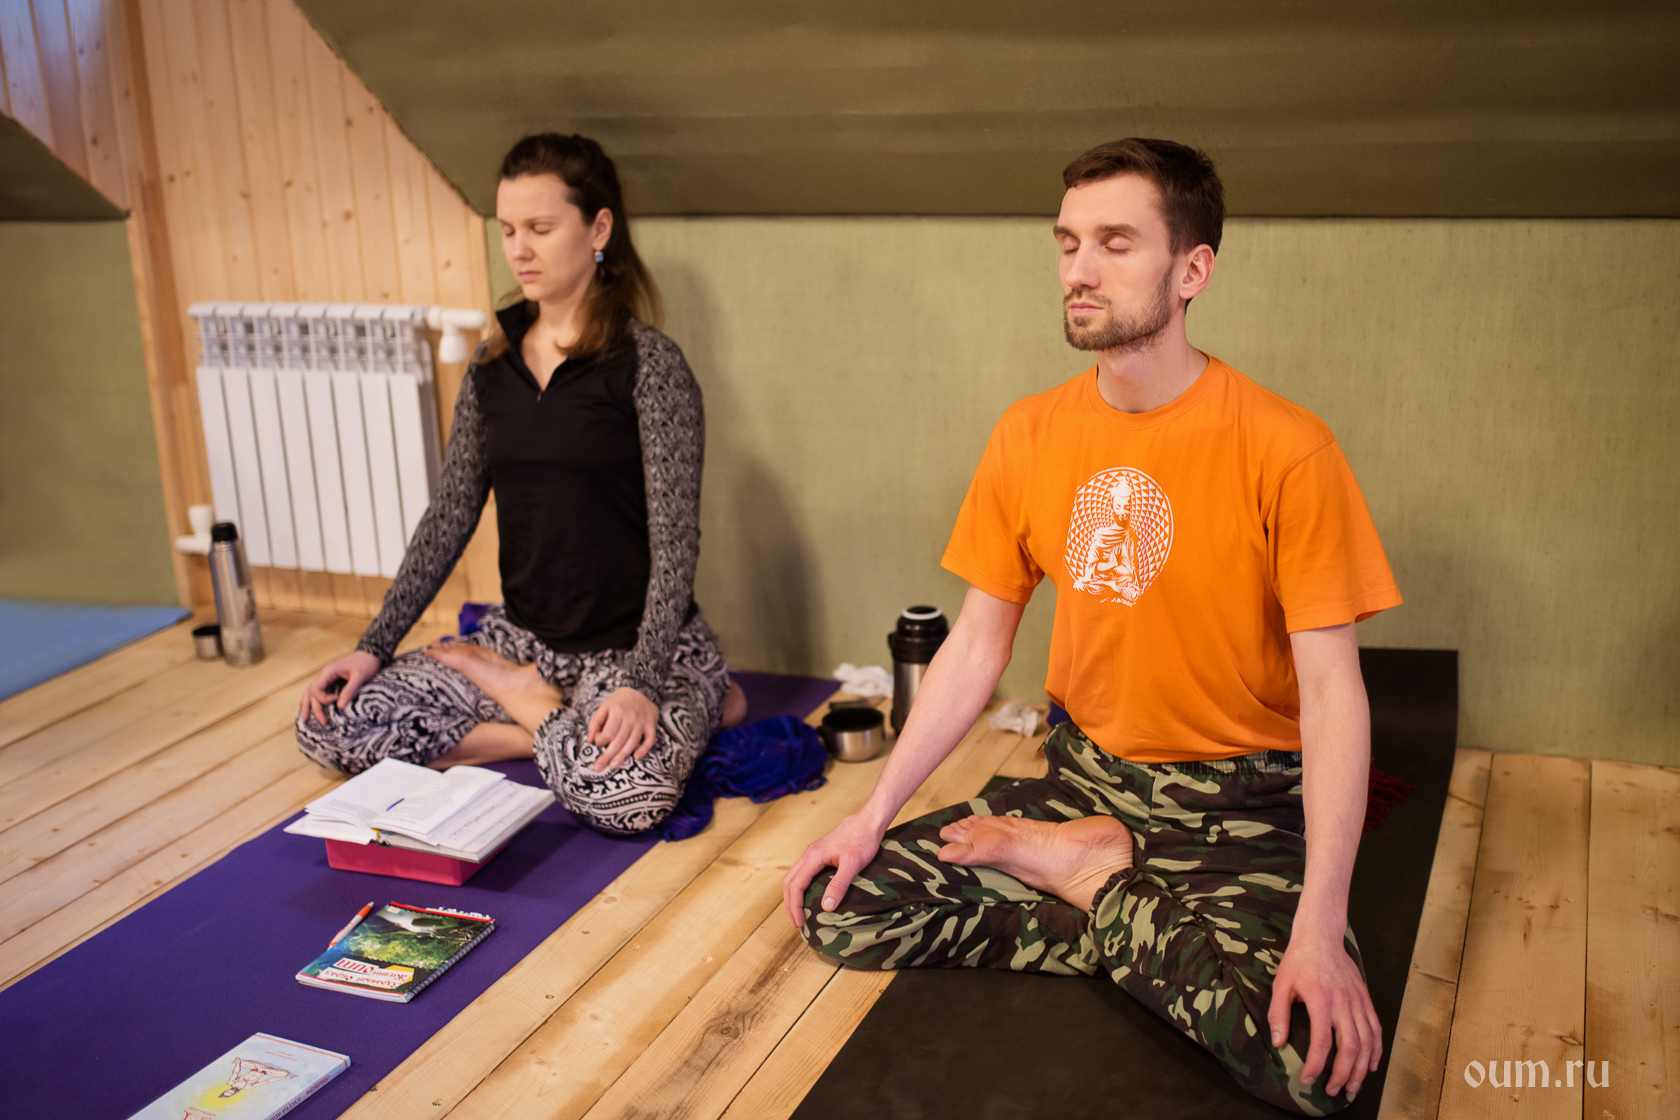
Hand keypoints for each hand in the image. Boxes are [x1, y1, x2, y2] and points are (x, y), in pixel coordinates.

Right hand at [299, 650, 381, 726]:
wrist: (371, 654)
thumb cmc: (367, 663)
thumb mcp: (360, 676)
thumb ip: (350, 690)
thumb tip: (339, 707)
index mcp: (329, 671)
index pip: (317, 689)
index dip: (324, 699)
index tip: (337, 700)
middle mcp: (324, 674)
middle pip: (312, 693)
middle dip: (316, 708)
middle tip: (324, 723)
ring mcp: (327, 677)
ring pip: (311, 692)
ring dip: (308, 705)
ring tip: (306, 720)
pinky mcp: (331, 680)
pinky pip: (318, 690)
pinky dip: (312, 699)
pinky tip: (307, 707)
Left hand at [587, 687, 658, 771]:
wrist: (639, 691)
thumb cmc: (618, 703)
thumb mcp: (604, 708)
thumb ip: (595, 723)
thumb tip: (590, 741)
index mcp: (618, 711)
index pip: (608, 732)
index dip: (600, 741)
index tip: (597, 743)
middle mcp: (631, 716)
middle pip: (619, 740)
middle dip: (608, 755)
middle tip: (599, 767)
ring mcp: (642, 722)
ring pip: (632, 742)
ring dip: (623, 755)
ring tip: (614, 766)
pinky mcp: (652, 725)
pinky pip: (650, 740)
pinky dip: (644, 749)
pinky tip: (637, 757)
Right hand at [781, 811, 886, 928]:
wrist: (867, 821)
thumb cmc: (862, 841)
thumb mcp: (853, 865)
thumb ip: (839, 884)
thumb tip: (826, 907)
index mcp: (813, 857)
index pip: (796, 886)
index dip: (795, 906)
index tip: (800, 923)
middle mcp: (808, 854)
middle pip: (789, 882)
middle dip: (789, 904)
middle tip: (796, 923)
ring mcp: (811, 852)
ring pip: (792, 876)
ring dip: (792, 895)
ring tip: (798, 913)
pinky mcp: (818, 853)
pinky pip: (800, 872)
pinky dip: (798, 887)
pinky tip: (807, 895)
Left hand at [1267, 927, 1382, 1098]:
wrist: (1321, 936)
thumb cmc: (1298, 961)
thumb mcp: (1281, 984)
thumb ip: (1278, 1014)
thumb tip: (1279, 1043)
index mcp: (1320, 999)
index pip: (1321, 1041)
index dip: (1316, 1065)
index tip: (1308, 1079)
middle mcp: (1343, 1002)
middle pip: (1350, 1047)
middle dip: (1342, 1074)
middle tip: (1333, 1091)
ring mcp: (1358, 1001)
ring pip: (1366, 1042)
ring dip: (1361, 1068)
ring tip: (1352, 1086)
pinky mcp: (1366, 998)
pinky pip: (1376, 1029)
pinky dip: (1376, 1050)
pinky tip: (1371, 1065)